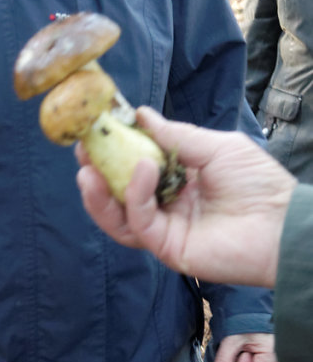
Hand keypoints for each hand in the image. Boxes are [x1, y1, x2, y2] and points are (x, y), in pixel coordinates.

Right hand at [76, 107, 295, 288]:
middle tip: (81, 153)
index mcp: (177, 181)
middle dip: (96, 174)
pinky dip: (134, 197)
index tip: (94, 131)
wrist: (281, 222)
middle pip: (119, 195)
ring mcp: (164, 229)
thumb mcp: (214, 146)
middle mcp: (166, 207)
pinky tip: (141, 170)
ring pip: (119, 216)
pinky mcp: (167, 247)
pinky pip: (139, 223)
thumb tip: (139, 114)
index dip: (113, 151)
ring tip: (88, 169)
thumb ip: (175, 135)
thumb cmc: (258, 183)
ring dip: (100, 193)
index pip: (134, 167)